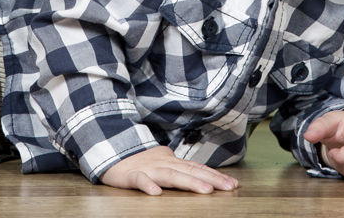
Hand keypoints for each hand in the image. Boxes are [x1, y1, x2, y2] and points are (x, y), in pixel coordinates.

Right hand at [99, 145, 238, 195]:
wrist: (111, 149)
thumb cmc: (139, 161)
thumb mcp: (163, 163)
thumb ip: (180, 169)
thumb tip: (202, 174)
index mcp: (172, 161)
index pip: (197, 168)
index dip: (215, 175)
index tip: (233, 183)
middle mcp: (163, 163)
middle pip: (190, 171)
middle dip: (210, 179)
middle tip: (228, 187)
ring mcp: (148, 168)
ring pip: (171, 175)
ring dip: (189, 182)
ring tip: (205, 190)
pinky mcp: (130, 175)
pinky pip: (140, 180)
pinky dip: (148, 185)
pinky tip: (156, 194)